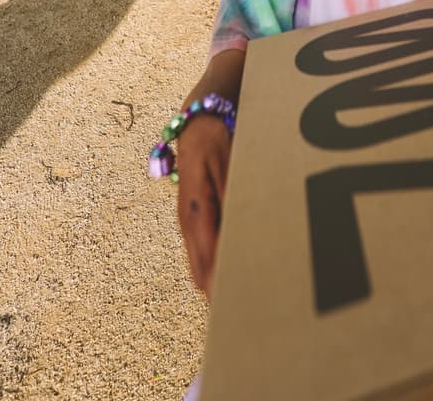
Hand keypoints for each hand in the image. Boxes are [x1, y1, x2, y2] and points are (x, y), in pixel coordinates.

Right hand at [176, 117, 233, 296]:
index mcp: (195, 212)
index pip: (207, 262)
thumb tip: (238, 233)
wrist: (198, 122)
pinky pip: (204, 250)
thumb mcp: (227, 166)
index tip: (235, 306)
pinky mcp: (196, 218)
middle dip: (219, 292)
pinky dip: (216, 265)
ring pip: (201, 264)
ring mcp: (189, 222)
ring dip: (217, 280)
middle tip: (244, 310)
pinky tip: (234, 270)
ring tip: (242, 298)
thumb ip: (231, 199)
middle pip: (201, 271)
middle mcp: (188, 223)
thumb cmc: (214, 141)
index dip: (220, 287)